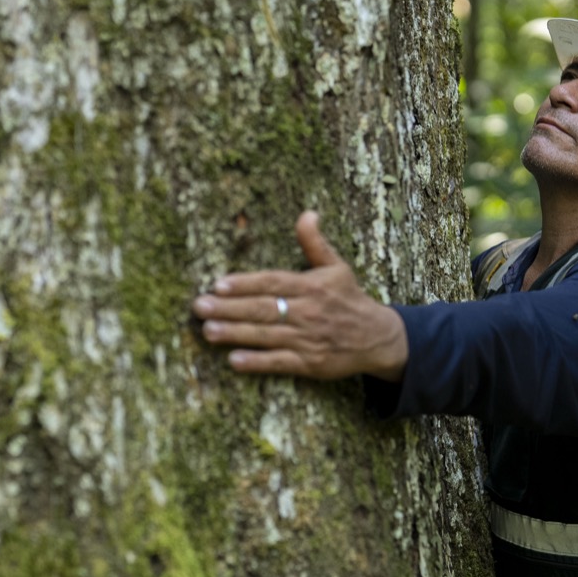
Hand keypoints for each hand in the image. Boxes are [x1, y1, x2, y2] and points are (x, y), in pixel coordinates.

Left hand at [191, 211, 407, 381]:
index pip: (272, 282)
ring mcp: (308, 339)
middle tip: (200, 306)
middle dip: (229, 308)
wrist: (378, 338)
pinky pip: (280, 362)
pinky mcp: (310, 364)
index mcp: (311, 286)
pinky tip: (234, 360)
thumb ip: (315, 243)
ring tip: (208, 331)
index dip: (245, 283)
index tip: (218, 284)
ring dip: (235, 334)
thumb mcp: (336, 267)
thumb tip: (307, 213)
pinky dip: (257, 362)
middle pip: (263, 308)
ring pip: (266, 335)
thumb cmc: (349, 299)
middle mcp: (307, 312)